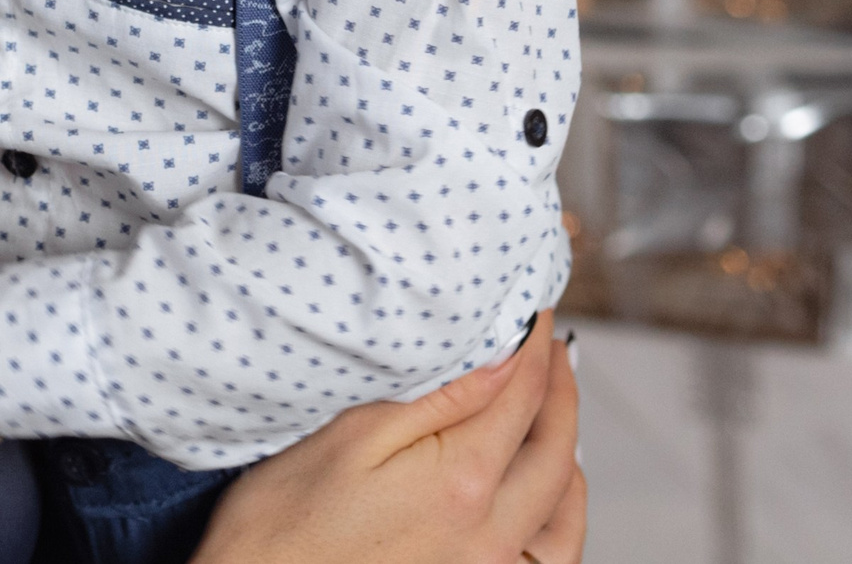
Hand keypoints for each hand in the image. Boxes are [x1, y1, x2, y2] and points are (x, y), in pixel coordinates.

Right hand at [191, 312, 583, 563]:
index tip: (532, 312)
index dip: (532, 345)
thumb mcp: (351, 437)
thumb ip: (437, 403)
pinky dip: (562, 513)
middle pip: (555, 447)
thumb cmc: (284, 519)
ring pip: (565, 505)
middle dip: (559, 387)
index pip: (519, 395)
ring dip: (567, 447)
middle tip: (550, 347)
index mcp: (459, 482)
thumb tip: (499, 364)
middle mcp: (491, 533)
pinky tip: (547, 489)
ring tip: (552, 407)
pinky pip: (552, 557)